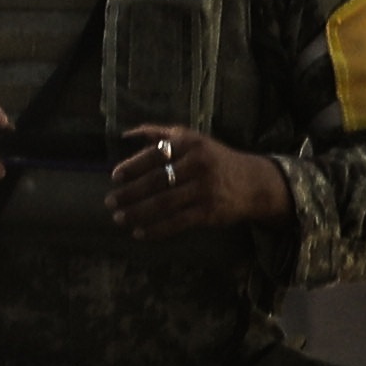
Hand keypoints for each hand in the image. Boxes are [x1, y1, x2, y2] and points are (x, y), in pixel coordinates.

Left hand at [106, 125, 294, 240]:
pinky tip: (140, 233)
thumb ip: (160, 134)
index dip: (132, 166)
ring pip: (164, 203)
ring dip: (137, 212)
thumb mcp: (192, 139)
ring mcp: (205, 189)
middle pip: (156, 181)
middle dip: (130, 193)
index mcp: (190, 144)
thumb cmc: (214, 159)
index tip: (114, 176)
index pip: (155, 155)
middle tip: (110, 201)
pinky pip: (178, 222)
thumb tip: (127, 133)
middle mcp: (198, 165)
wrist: (254, 183)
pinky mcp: (209, 211)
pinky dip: (156, 229)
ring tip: (119, 218)